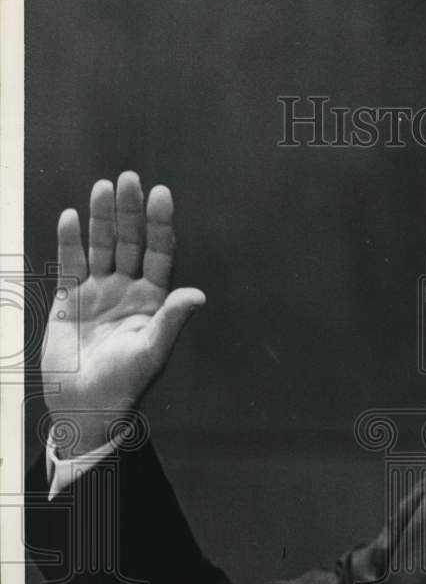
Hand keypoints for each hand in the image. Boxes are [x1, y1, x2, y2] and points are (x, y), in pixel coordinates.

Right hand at [41, 171, 204, 453]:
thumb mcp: (153, 351)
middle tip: (129, 178)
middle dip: (130, 211)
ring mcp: (98, 292)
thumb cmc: (126, 382)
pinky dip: (70, 242)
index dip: (160, 224)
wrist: (86, 405)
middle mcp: (128, 290)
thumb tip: (198, 294)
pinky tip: (73, 217)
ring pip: (100, 247)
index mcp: (154, 299)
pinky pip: (70, 264)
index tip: (161, 194)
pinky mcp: (69, 300)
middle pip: (130, 241)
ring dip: (102, 218)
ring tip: (104, 187)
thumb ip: (171, 320)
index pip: (159, 253)